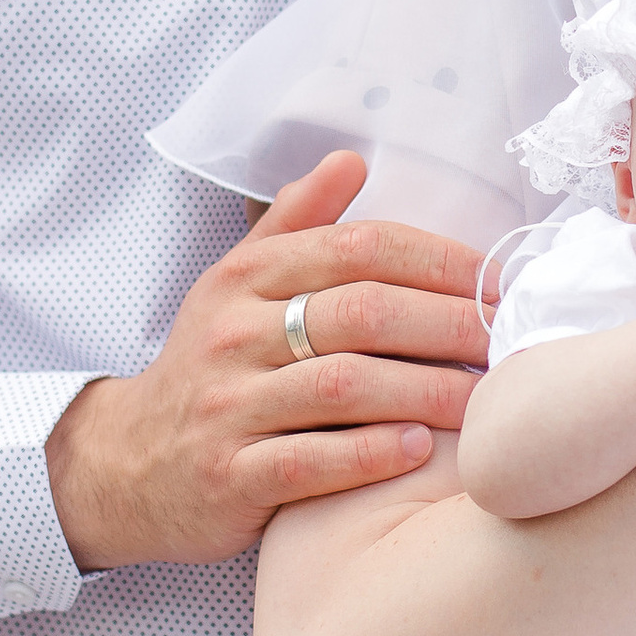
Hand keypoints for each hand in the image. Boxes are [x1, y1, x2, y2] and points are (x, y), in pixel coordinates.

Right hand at [46, 154, 487, 571]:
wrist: (128, 465)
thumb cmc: (209, 368)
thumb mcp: (236, 285)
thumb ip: (295, 223)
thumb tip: (351, 158)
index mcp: (246, 278)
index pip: (357, 248)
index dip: (438, 260)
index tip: (497, 281)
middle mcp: (235, 334)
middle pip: (361, 313)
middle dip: (448, 322)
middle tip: (507, 339)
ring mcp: (229, 406)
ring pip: (345, 386)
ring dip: (427, 389)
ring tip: (483, 397)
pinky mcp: (230, 477)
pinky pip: (313, 461)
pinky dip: (373, 454)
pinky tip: (422, 449)